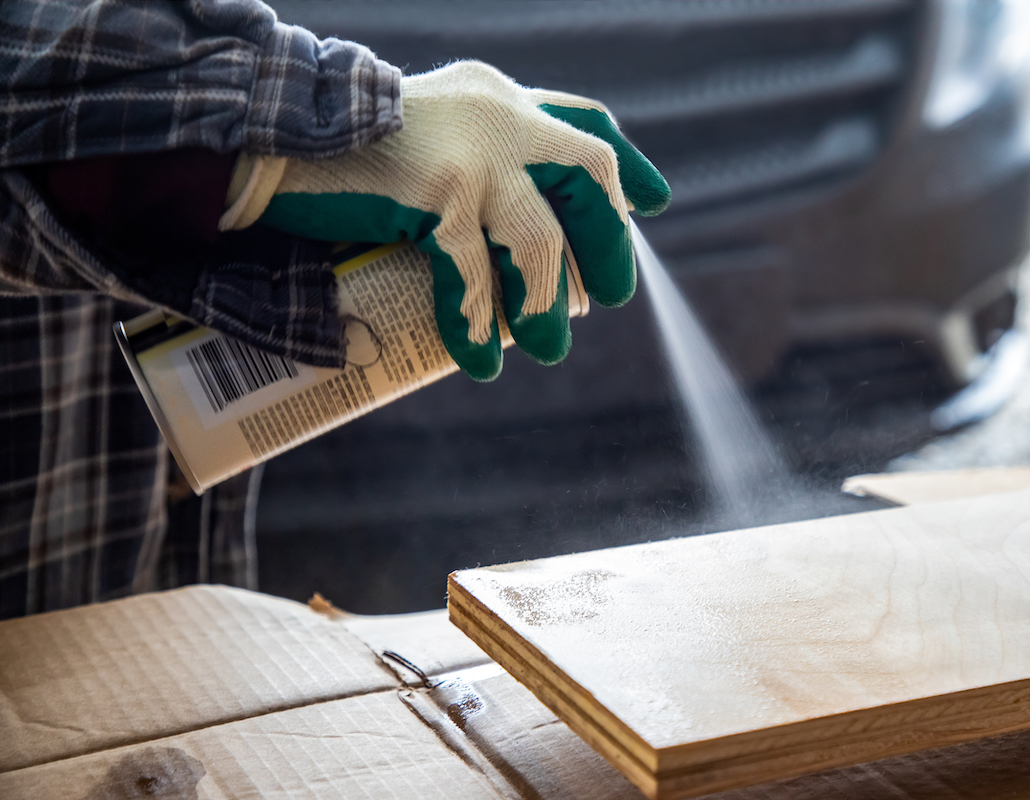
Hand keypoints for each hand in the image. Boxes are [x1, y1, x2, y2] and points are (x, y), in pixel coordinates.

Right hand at [221, 60, 669, 380]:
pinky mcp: (436, 191)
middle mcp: (497, 113)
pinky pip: (475, 276)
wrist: (259, 137)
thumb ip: (468, 160)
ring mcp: (470, 151)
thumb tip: (510, 232)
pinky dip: (481, 325)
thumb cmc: (337, 155)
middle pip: (589, 177)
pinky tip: (483, 359)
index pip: (586, 123)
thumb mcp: (423, 139)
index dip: (628, 166)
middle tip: (606, 300)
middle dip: (607, 245)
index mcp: (498, 98)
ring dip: (547, 305)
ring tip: (547, 348)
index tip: (656, 204)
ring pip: (540, 241)